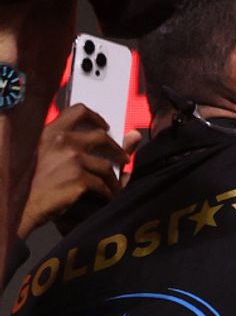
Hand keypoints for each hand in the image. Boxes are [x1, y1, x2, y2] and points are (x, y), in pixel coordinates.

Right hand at [22, 106, 135, 237]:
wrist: (20, 204)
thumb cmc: (31, 179)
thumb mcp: (48, 153)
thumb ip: (84, 140)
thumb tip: (135, 133)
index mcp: (50, 131)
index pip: (78, 111)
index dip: (97, 117)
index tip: (107, 127)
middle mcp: (62, 141)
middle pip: (101, 137)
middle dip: (117, 149)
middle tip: (123, 159)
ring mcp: (71, 160)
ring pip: (106, 166)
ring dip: (114, 178)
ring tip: (115, 186)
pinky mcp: (78, 179)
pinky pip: (103, 186)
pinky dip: (108, 193)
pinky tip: (106, 198)